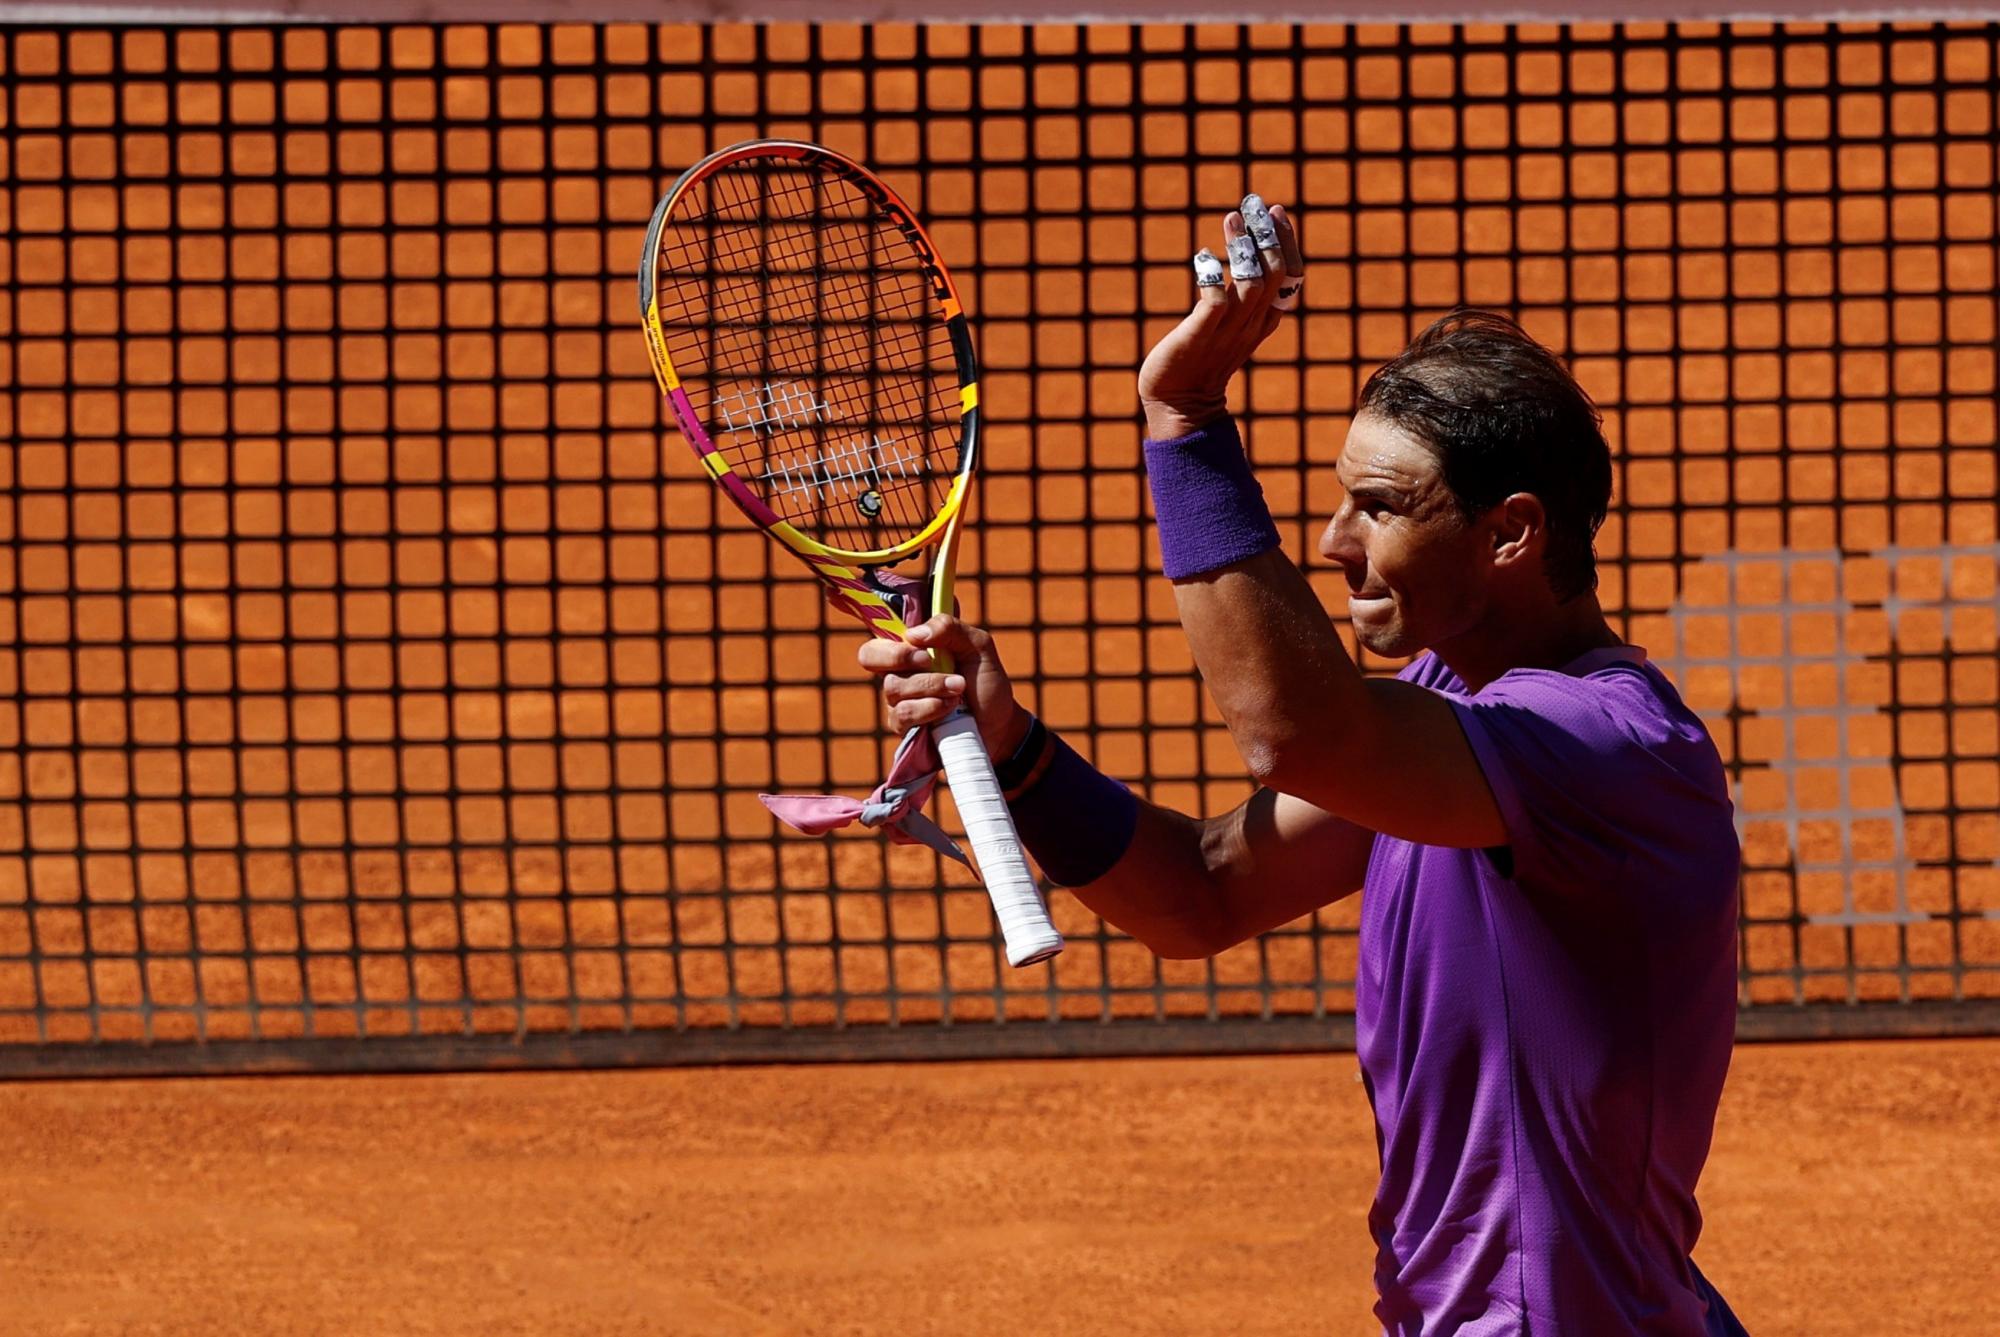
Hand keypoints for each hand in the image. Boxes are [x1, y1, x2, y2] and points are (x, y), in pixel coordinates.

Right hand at [856, 614, 1029, 761]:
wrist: (999, 722)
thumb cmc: (985, 681)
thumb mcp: (979, 646)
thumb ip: (950, 628)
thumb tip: (914, 634)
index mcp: (914, 646)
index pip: (882, 633)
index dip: (895, 639)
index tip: (923, 650)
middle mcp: (900, 670)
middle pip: (869, 655)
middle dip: (898, 657)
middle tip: (929, 662)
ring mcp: (898, 698)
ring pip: (893, 687)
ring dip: (930, 686)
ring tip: (958, 688)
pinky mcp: (903, 725)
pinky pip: (901, 714)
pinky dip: (930, 708)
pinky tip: (950, 708)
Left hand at [1137, 197, 1303, 440]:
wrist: (1179, 405)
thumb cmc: (1200, 361)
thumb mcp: (1231, 326)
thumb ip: (1242, 298)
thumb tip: (1249, 257)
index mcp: (1263, 321)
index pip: (1290, 277)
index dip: (1287, 243)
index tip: (1277, 212)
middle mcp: (1250, 325)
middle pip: (1275, 274)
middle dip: (1269, 235)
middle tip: (1255, 203)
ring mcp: (1226, 333)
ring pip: (1251, 285)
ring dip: (1243, 249)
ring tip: (1232, 218)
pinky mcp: (1199, 337)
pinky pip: (1213, 304)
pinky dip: (1211, 278)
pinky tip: (1204, 258)